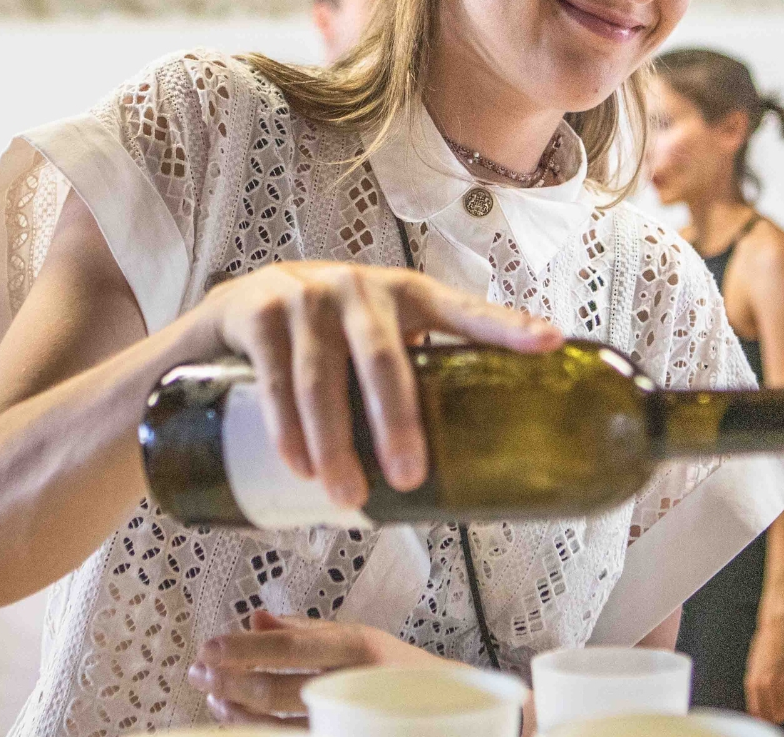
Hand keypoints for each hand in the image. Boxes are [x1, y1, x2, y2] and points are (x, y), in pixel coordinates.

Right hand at [183, 262, 561, 506]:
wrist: (233, 313)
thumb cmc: (324, 338)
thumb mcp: (374, 345)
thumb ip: (413, 386)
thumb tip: (465, 476)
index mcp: (406, 297)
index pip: (463, 310)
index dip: (506, 327)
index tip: (550, 342)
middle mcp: (359, 288)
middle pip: (384, 358)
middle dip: (397, 421)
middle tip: (408, 476)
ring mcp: (305, 297)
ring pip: (322, 377)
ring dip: (335, 442)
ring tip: (348, 494)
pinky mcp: (257, 312)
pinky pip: (274, 377)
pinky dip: (286, 427)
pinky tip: (299, 464)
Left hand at [188, 610, 453, 724]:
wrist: (446, 712)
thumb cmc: (396, 671)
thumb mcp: (357, 638)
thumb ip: (304, 630)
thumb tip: (254, 617)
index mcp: (359, 646)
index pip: (290, 646)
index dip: (243, 648)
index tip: (207, 647)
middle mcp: (356, 684)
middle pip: (277, 689)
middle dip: (228, 682)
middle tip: (196, 675)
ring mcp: (350, 722)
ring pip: (276, 727)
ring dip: (236, 714)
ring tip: (214, 700)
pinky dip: (256, 733)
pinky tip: (239, 723)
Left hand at [744, 612, 783, 724]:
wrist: (778, 625)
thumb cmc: (765, 643)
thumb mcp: (754, 664)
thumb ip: (756, 683)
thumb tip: (760, 700)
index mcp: (753, 681)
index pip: (757, 711)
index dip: (763, 718)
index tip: (768, 719)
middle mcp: (765, 683)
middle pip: (773, 713)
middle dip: (776, 717)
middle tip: (780, 715)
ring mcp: (781, 680)